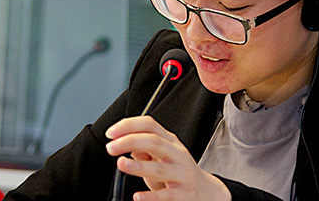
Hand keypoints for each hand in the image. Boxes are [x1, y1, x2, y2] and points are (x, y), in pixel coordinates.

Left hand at [105, 116, 229, 200]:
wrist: (207, 193)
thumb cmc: (179, 172)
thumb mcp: (163, 156)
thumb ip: (144, 149)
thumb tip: (122, 143)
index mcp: (170, 141)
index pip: (149, 125)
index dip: (128, 126)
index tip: (111, 133)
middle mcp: (177, 155)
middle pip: (154, 142)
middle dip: (129, 142)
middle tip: (111, 148)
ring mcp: (182, 174)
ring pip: (160, 168)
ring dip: (138, 167)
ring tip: (121, 165)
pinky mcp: (183, 195)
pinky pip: (166, 195)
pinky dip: (151, 197)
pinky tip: (138, 197)